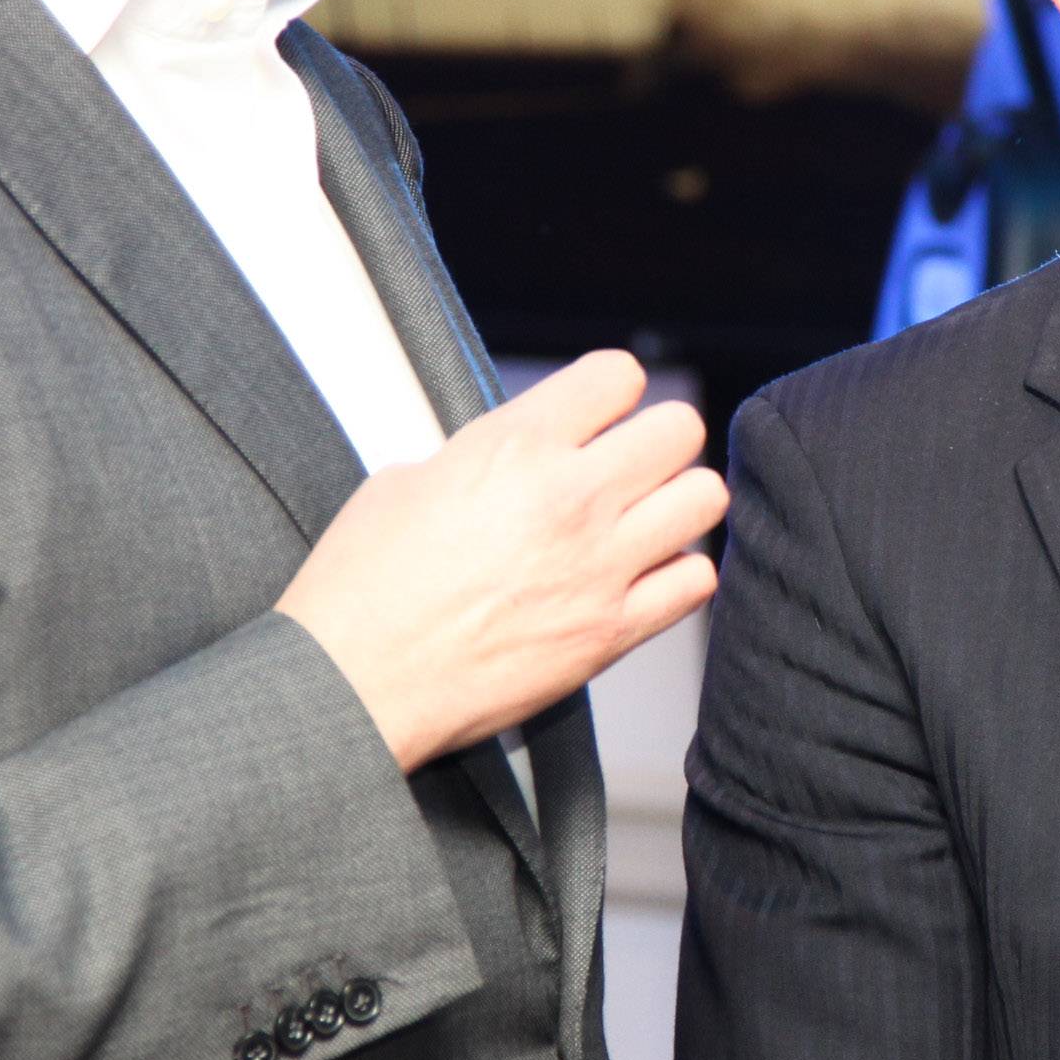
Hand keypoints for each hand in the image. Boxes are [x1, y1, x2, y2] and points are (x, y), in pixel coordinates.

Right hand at [277, 349, 726, 770]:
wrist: (355, 683)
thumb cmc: (362, 588)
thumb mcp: (407, 481)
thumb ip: (481, 457)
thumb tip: (511, 458)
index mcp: (516, 447)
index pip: (618, 375)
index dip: (608, 391)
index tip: (597, 412)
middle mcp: (571, 498)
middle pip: (679, 428)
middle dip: (656, 439)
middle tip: (628, 464)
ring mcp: (600, 567)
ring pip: (704, 499)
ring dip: (677, 502)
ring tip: (643, 518)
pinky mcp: (611, 632)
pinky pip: (695, 582)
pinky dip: (677, 575)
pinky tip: (643, 576)